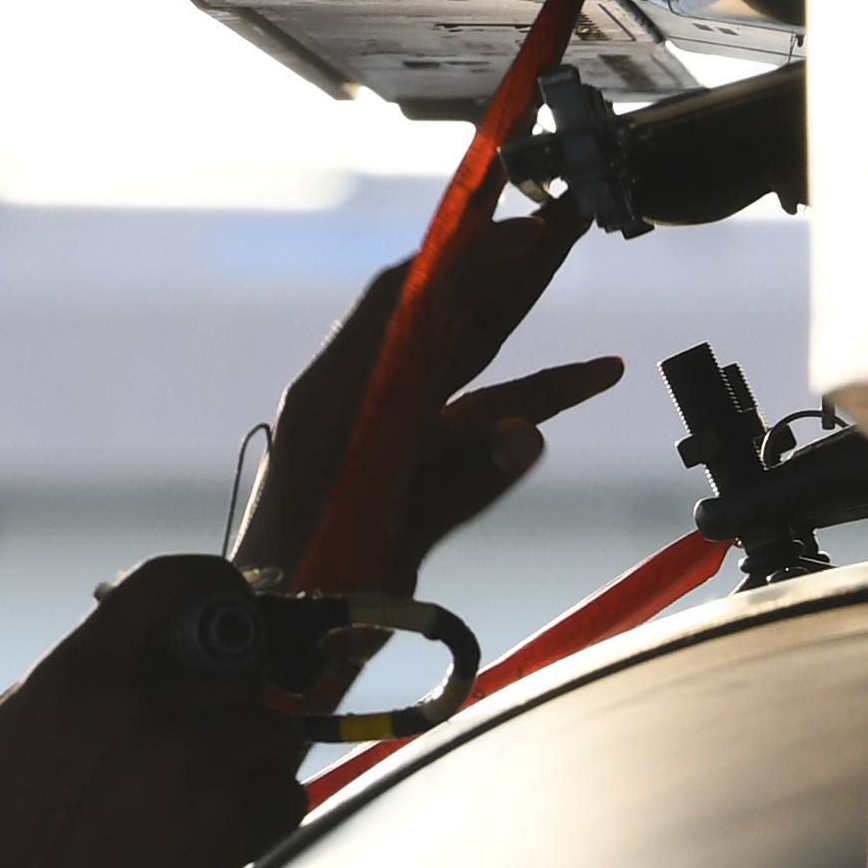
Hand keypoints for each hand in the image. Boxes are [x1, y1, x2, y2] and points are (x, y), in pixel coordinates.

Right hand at [0, 561, 321, 867]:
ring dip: (249, 746)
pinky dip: (259, 807)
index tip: (227, 598)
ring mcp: (210, 767)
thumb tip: (120, 650)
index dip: (212, 582)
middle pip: (242, 649)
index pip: (175, 580)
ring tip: (193, 796)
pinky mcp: (250, 825)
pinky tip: (204, 842)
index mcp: (81, 676)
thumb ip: (55, 681)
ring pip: (274, 719)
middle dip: (233, 678)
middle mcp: (153, 710)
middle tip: (214, 710)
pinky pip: (286, 787)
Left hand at [249, 195, 623, 605]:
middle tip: (561, 214)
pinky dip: (536, 397)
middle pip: (440, 312)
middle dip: (503, 262)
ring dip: (523, 308)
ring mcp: (389, 430)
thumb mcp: (381, 541)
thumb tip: (529, 430)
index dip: (460, 258)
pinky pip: (482, 417)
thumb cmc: (307, 599)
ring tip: (575, 256)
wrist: (274, 653)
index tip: (517, 222)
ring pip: (468, 353)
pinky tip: (593, 379)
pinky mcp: (414, 464)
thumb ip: (457, 486)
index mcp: (335, 401)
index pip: (402, 301)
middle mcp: (360, 399)